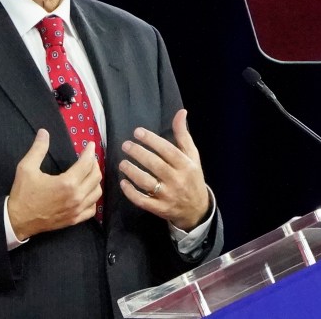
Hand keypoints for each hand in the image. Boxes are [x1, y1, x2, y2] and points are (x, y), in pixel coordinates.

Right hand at [8, 129, 102, 240]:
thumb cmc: (23, 194)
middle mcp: (76, 197)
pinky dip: (92, 198)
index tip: (90, 145)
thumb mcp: (26, 168)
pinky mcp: (75, 220)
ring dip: (95, 180)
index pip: (87, 163)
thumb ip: (38, 149)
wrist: (18, 220)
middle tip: (87, 157)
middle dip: (94, 164)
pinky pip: (92, 209)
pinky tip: (86, 192)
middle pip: (95, 176)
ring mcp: (77, 210)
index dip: (89, 152)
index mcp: (67, 183)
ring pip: (97, 192)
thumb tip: (44, 132)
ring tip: (88, 173)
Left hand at [118, 109, 209, 230]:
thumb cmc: (192, 177)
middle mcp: (177, 180)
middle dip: (138, 153)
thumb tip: (181, 112)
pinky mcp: (160, 209)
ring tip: (122, 163)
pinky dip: (131, 193)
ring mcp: (168, 196)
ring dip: (132, 172)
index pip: (167, 150)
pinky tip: (123, 182)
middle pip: (155, 165)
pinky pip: (142, 201)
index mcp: (186, 165)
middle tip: (125, 145)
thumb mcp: (192, 156)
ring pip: (147, 183)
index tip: (137, 132)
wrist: (197, 209)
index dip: (151, 140)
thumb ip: (183, 135)